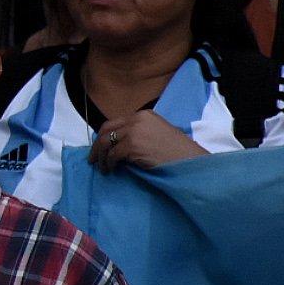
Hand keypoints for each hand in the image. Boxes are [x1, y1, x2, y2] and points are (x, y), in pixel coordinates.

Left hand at [88, 111, 207, 172]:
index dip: (104, 136)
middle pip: (106, 130)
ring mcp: (134, 131)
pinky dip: (109, 164)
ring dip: (101, 157)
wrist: (190, 161)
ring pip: (106, 142)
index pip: (115, 123)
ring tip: (103, 168)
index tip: (99, 148)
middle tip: (93, 159)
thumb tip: (118, 144)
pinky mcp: (132, 145)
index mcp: (143, 114)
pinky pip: (112, 155)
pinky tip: (112, 170)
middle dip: (97, 145)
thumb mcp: (157, 133)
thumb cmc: (177, 152)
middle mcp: (137, 119)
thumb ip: (139, 132)